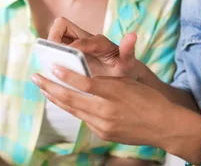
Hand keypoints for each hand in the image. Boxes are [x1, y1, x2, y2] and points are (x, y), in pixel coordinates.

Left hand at [31, 67, 176, 147]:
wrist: (164, 126)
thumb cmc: (148, 99)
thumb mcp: (129, 81)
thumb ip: (105, 79)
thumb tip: (82, 74)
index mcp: (114, 92)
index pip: (84, 83)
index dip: (65, 75)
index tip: (52, 67)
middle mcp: (106, 110)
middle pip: (71, 98)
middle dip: (50, 87)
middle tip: (36, 77)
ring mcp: (103, 124)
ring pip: (73, 109)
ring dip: (56, 98)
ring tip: (43, 88)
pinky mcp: (103, 133)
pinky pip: (83, 118)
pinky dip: (71, 108)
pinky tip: (62, 100)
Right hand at [48, 17, 152, 80]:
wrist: (122, 75)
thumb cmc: (125, 70)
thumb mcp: (129, 63)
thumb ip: (128, 51)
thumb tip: (132, 35)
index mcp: (99, 41)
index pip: (80, 39)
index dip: (72, 48)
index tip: (67, 62)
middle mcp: (85, 39)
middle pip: (62, 25)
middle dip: (54, 37)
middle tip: (52, 56)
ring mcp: (76, 44)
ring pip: (56, 35)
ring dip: (49, 45)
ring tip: (48, 62)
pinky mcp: (70, 52)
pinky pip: (55, 47)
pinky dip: (49, 54)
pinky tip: (49, 70)